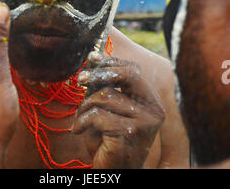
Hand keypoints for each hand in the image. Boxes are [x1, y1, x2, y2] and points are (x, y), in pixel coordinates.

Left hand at [73, 52, 164, 168]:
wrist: (113, 171)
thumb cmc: (108, 139)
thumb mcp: (106, 108)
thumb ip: (104, 86)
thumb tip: (93, 58)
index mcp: (150, 100)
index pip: (133, 70)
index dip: (111, 61)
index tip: (92, 58)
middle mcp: (153, 109)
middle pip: (128, 75)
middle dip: (100, 73)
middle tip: (81, 78)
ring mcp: (144, 121)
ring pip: (106, 96)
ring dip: (85, 106)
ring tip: (80, 119)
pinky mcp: (130, 133)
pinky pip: (98, 115)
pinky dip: (82, 121)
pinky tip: (77, 130)